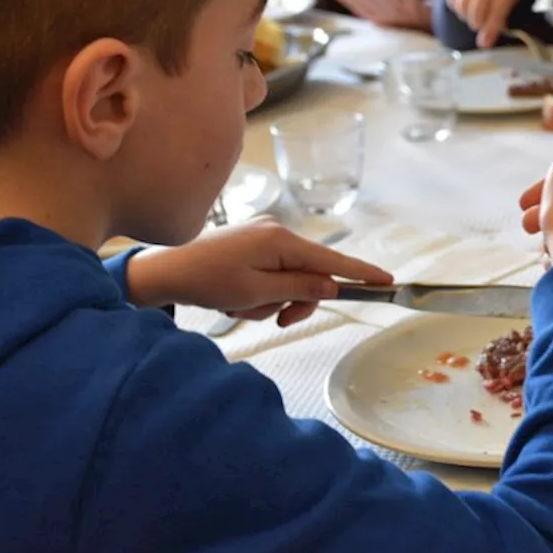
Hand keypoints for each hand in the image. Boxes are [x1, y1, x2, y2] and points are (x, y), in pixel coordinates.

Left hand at [125, 219, 392, 326]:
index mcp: (281, 241)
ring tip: (244, 306)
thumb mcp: (257, 292)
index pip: (332, 259)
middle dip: (298, 300)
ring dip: (273, 300)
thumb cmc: (209, 281)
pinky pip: (272, 274)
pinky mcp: (252, 247)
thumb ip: (299, 288)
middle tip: (280, 320)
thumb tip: (332, 285)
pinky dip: (261, 293)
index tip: (386, 280)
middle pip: (312, 274)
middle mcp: (277, 233)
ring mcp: (263, 238)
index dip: (360, 272)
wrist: (167, 271)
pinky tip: (236, 298)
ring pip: (290, 279)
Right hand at [322, 0, 431, 29]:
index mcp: (377, 17)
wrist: (438, 32)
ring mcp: (404, 16)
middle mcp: (388, 18)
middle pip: (367, 4)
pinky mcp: (421, 14)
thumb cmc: (411, 20)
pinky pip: (414, 4)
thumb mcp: (388, 9)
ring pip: (386, 3)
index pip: (355, 4)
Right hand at [444, 0, 525, 47]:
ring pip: (461, 6)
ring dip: (466, 17)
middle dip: (477, 24)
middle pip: (475, 11)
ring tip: (473, 15)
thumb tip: (485, 41)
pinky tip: (465, 7)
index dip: (490, 29)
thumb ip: (501, 16)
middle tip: (481, 24)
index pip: (497, 10)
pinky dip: (457, 8)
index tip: (484, 43)